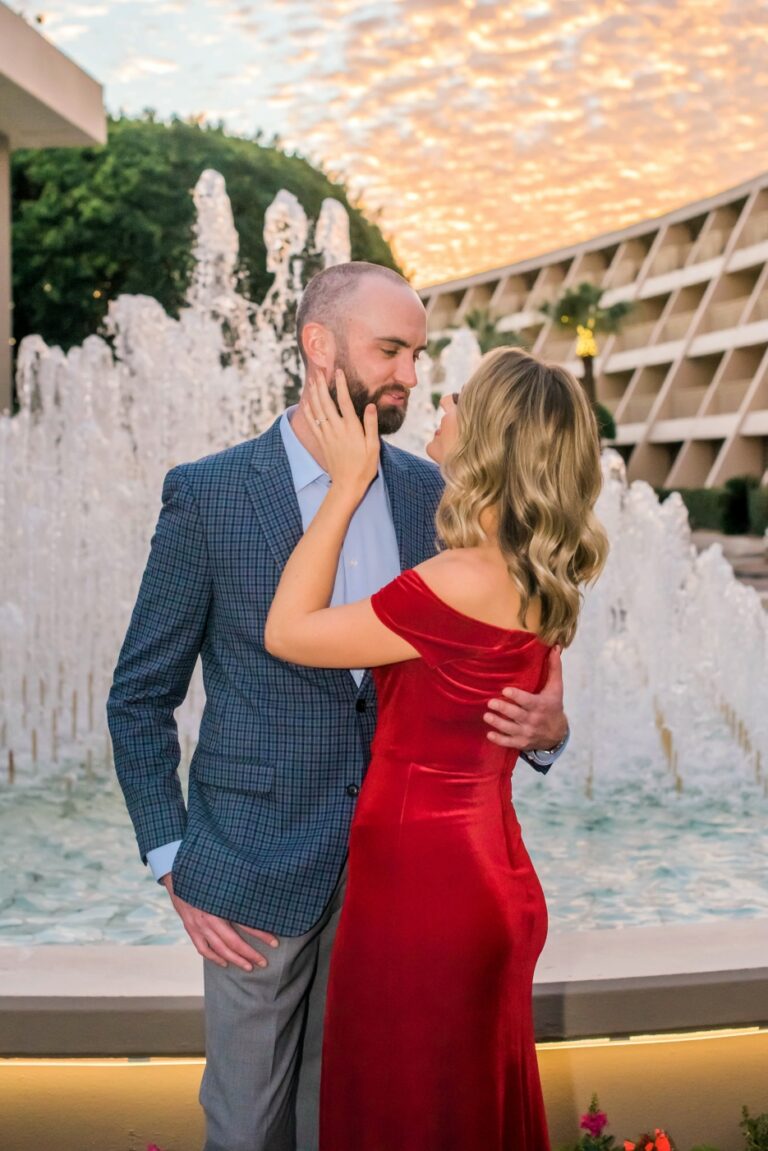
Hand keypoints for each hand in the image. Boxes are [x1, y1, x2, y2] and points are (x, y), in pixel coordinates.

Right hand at [161, 873, 278, 969]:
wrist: (178, 874)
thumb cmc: (206, 875)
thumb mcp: (226, 879)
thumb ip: (241, 888)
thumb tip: (264, 892)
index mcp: (222, 904)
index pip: (246, 924)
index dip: (261, 935)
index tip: (275, 942)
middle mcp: (210, 917)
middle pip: (233, 942)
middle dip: (250, 954)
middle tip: (264, 962)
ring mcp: (199, 925)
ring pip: (219, 949)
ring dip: (235, 960)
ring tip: (249, 967)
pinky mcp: (191, 929)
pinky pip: (203, 948)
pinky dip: (214, 958)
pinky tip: (224, 963)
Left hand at [305, 369, 378, 496]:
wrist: (347, 485)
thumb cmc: (364, 467)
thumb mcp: (374, 447)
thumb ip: (371, 425)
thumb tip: (370, 405)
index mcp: (351, 428)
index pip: (344, 401)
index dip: (341, 385)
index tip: (338, 371)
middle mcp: (336, 429)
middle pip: (326, 402)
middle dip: (322, 385)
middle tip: (319, 371)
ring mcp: (327, 435)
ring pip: (317, 410)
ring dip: (313, 394)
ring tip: (312, 381)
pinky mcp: (322, 442)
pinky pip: (312, 423)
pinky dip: (308, 411)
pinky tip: (306, 402)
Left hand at [483, 647, 567, 750]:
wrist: (557, 734)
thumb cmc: (554, 706)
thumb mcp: (556, 688)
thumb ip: (554, 668)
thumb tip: (555, 647)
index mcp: (541, 705)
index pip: (528, 701)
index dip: (517, 696)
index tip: (505, 690)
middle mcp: (534, 720)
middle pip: (516, 715)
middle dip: (503, 709)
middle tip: (490, 702)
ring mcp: (527, 733)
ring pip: (510, 729)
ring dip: (497, 723)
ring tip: (486, 716)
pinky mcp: (521, 743)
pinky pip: (508, 743)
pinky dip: (499, 739)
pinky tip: (489, 733)